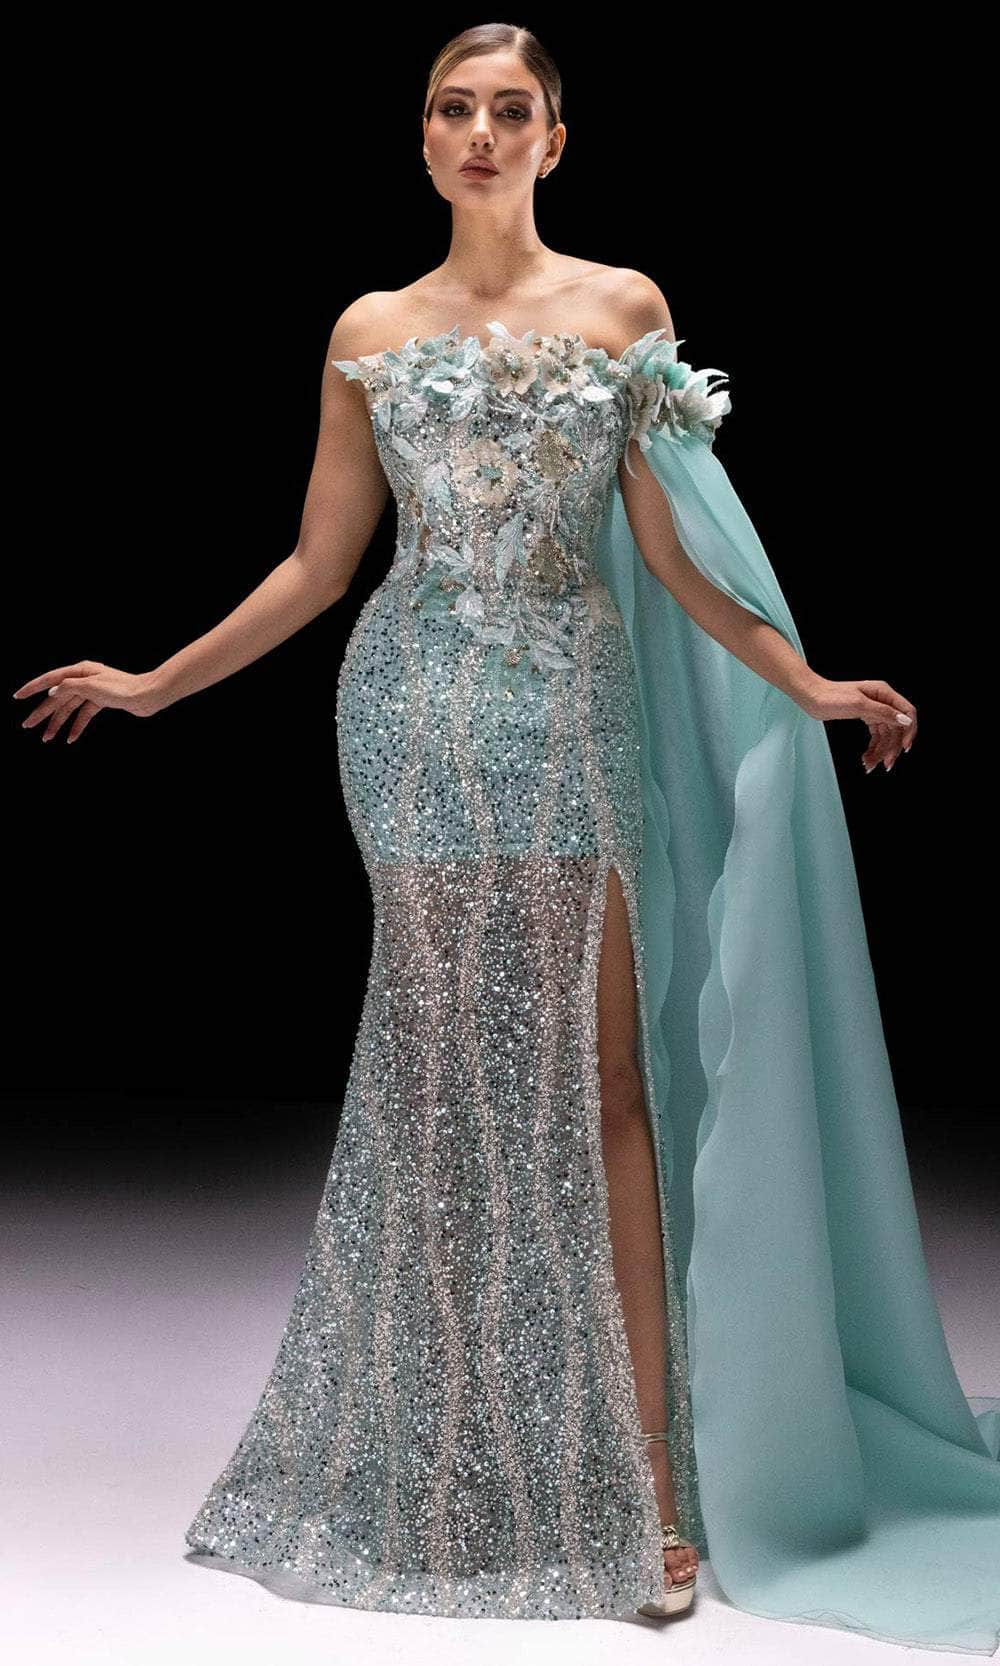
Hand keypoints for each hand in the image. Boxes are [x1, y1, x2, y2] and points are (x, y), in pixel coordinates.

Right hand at [12, 660, 164, 743]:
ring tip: (47, 738)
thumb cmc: (123, 688)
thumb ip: (68, 687)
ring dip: (58, 723)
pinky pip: (84, 715)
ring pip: (70, 708)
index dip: (32, 688)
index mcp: (80, 671)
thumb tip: (52, 692)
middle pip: (58, 697)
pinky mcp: (102, 702)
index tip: (18, 696)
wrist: (147, 696)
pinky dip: (77, 726)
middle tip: (28, 725)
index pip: (50, 680)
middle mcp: (84, 679)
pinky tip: (70, 738)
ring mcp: (93, 691)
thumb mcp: (91, 686)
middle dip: (42, 713)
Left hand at [800, 677, 916, 772]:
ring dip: (880, 751)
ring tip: (870, 765)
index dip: (909, 730)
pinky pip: (875, 736)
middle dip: (891, 747)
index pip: (907, 711)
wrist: (811, 696)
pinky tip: (867, 758)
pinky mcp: (865, 717)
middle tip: (886, 765)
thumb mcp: (858, 704)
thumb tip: (905, 720)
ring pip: (885, 735)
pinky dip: (872, 748)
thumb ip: (883, 712)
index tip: (905, 747)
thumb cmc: (831, 696)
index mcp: (883, 693)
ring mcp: (874, 709)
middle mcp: (881, 700)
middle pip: (896, 727)